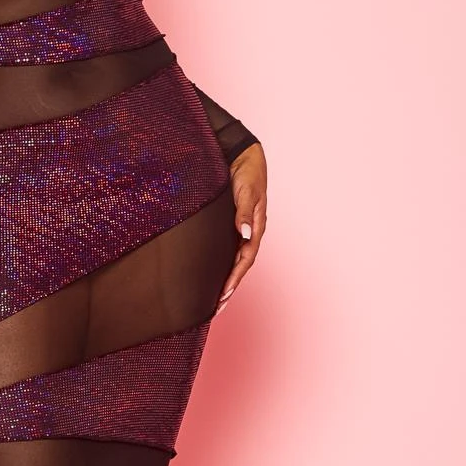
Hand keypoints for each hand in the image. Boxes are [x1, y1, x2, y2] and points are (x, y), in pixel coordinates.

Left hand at [215, 141, 266, 314]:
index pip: (245, 260)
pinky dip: (219, 264)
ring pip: (232, 260)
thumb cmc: (247, 172)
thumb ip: (244, 213)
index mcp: (255, 227)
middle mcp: (248, 232)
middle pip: (239, 266)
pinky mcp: (229, 223)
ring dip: (224, 279)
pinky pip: (225, 249)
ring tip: (212, 300)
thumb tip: (245, 235)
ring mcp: (239, 229)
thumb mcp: (246, 191)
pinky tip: (210, 273)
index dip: (234, 280)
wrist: (243, 156)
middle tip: (215, 309)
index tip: (222, 297)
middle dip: (228, 288)